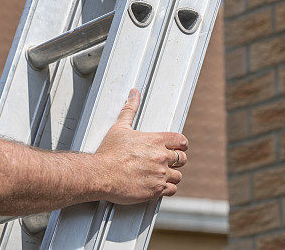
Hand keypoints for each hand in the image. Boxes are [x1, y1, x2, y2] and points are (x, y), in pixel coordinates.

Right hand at [94, 89, 187, 204]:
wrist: (101, 174)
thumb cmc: (109, 152)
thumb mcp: (119, 127)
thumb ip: (129, 109)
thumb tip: (134, 94)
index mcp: (155, 140)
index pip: (181, 141)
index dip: (181, 145)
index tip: (177, 148)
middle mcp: (161, 157)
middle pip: (182, 159)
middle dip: (175, 161)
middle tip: (165, 163)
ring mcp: (160, 174)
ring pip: (178, 176)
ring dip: (171, 176)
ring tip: (159, 175)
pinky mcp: (156, 190)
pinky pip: (171, 190)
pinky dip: (166, 189)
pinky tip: (156, 185)